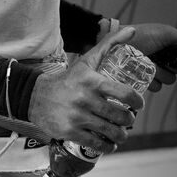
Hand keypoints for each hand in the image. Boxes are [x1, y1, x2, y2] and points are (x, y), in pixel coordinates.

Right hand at [28, 26, 142, 153]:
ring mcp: (78, 117)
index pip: (124, 93)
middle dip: (129, 120)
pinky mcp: (71, 132)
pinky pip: (97, 144)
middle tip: (128, 119)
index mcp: (92, 81)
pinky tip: (109, 143)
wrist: (37, 96)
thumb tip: (132, 30)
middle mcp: (85, 99)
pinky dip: (108, 146)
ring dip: (121, 135)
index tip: (139, 104)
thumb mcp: (88, 60)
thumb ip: (110, 44)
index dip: (137, 102)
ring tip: (121, 132)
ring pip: (111, 133)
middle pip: (121, 116)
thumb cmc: (69, 78)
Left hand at [127, 23, 176, 91]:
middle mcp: (164, 58)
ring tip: (146, 62)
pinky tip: (140, 72)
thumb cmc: (141, 35)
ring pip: (169, 81)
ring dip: (160, 72)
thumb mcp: (167, 34)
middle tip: (160, 57)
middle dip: (172, 65)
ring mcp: (154, 70)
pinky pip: (156, 88)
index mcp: (171, 45)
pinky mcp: (144, 81)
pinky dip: (150, 81)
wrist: (115, 44)